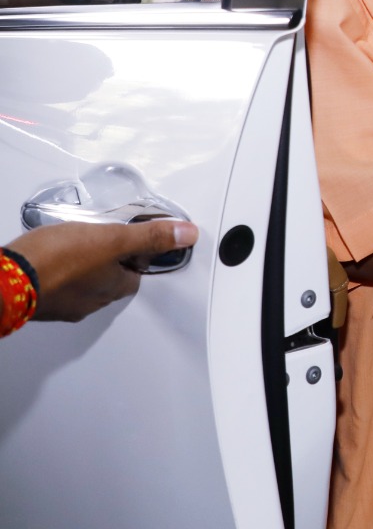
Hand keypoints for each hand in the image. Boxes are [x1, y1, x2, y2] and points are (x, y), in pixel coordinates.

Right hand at [7, 218, 198, 322]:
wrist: (7, 279)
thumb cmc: (57, 260)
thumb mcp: (113, 239)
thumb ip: (151, 237)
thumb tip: (188, 234)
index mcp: (113, 288)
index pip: (138, 274)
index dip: (138, 255)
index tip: (135, 242)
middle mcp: (91, 302)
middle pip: (111, 280)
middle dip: (110, 261)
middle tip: (103, 241)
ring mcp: (63, 304)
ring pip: (83, 284)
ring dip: (83, 267)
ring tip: (74, 246)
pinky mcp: (40, 300)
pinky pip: (57, 286)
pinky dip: (58, 273)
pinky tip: (50, 259)